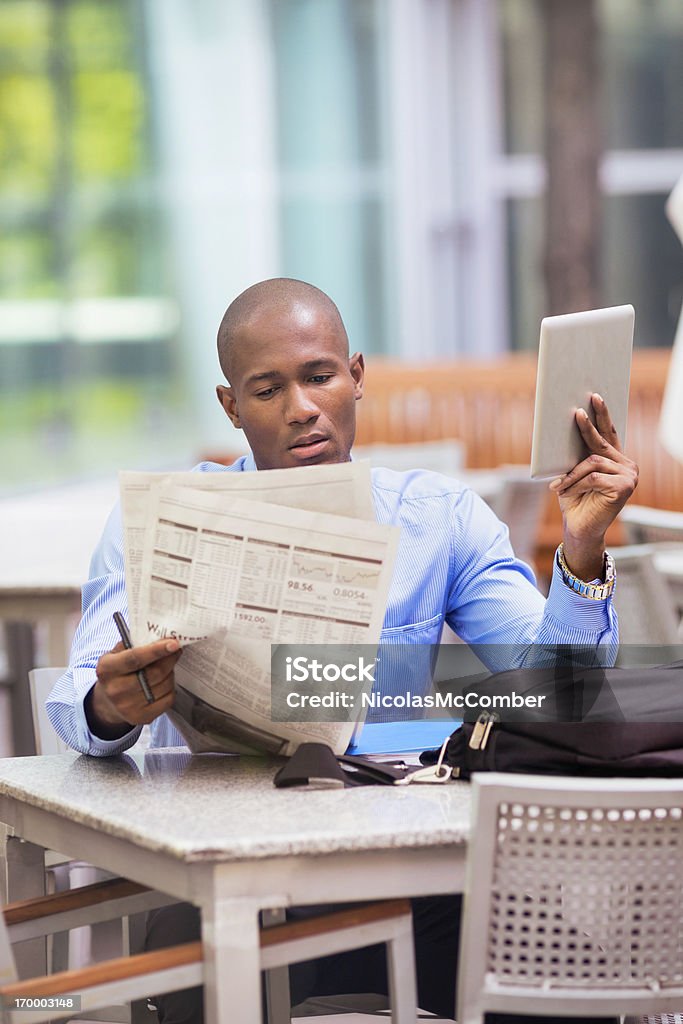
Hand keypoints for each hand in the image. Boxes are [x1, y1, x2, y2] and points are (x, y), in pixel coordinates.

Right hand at [86, 638, 181, 738]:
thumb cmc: (117, 670)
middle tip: (176, 649)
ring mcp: (128, 707)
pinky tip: (163, 683)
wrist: (109, 701)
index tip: (174, 643)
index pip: (135, 659)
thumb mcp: (117, 653)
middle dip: (170, 659)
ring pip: (164, 685)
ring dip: (170, 672)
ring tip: (165, 667)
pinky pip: (168, 699)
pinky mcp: (142, 718)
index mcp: (107, 669)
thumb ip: (135, 643)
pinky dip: (170, 688)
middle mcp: (115, 690)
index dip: (156, 650)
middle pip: (154, 673)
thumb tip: (162, 636)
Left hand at [549, 393, 637, 579]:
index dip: (603, 415)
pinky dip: (575, 484)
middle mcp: (627, 466)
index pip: (610, 434)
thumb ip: (577, 456)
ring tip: (558, 486)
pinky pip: (593, 476)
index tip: (595, 398)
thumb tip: (570, 428)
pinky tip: (565, 493)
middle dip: (587, 427)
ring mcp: (629, 476)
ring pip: (593, 461)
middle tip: (576, 413)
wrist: (579, 530)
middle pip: (602, 443)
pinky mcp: (624, 487)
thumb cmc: (575, 502)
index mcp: (616, 461)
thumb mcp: (574, 474)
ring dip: (571, 474)